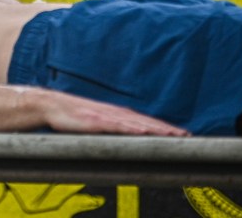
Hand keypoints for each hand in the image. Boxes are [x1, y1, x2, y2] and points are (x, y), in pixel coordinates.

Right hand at [43, 90, 187, 136]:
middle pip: (147, 122)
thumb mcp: (98, 122)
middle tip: (187, 136)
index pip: (147, 122)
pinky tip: (143, 131)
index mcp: (119, 114)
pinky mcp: (96, 120)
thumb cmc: (75, 116)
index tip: (183, 135)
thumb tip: (127, 137)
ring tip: (173, 135)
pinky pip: (117, 125)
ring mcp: (107, 116)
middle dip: (168, 129)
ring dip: (156, 129)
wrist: (53, 105)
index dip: (165, 129)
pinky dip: (132, 128)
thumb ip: (113, 127)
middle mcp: (117, 113)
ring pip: (137, 123)